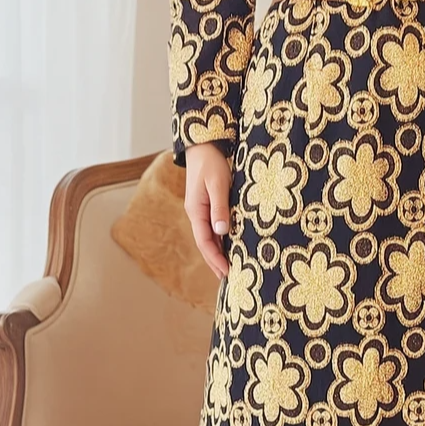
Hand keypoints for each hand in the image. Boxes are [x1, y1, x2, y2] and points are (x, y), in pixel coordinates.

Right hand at [184, 142, 230, 279]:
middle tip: (228, 279)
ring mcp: (201, 211)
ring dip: (217, 253)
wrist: (203, 146)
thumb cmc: (212, 163)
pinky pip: (213, 229)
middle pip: (205, 244)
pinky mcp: (207, 206)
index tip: (226, 272)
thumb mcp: (218, 184)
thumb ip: (220, 207)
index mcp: (196, 211)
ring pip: (209, 238)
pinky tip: (228, 248)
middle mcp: (196, 214)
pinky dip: (220, 241)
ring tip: (228, 269)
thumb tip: (221, 231)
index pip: (204, 241)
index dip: (215, 258)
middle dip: (215, 262)